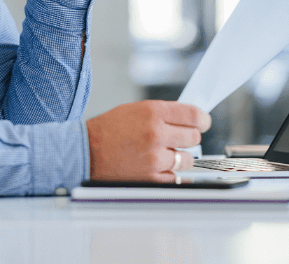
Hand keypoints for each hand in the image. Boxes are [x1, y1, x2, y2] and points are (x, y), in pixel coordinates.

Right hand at [86, 101, 211, 181]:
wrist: (85, 153)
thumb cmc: (108, 130)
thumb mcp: (135, 110)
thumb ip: (163, 114)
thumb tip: (190, 119)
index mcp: (153, 112)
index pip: (193, 115)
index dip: (203, 120)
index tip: (203, 123)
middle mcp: (156, 134)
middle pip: (194, 137)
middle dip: (189, 137)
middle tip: (180, 139)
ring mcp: (155, 158)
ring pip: (187, 159)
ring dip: (180, 157)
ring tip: (163, 154)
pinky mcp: (151, 178)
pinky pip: (177, 178)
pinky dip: (173, 173)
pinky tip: (163, 168)